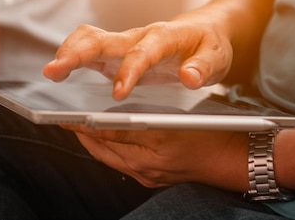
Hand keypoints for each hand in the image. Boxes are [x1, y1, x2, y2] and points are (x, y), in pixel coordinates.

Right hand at [44, 21, 232, 99]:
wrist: (202, 31)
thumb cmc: (208, 44)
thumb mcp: (217, 57)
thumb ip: (204, 68)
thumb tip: (189, 78)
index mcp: (162, 37)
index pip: (141, 53)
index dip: (128, 72)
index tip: (118, 94)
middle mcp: (137, 37)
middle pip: (101, 39)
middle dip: (76, 54)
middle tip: (54, 71)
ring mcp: (123, 44)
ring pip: (88, 38)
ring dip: (67, 52)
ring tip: (51, 73)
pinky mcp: (115, 52)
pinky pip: (88, 48)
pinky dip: (70, 57)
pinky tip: (58, 74)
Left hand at [63, 124, 248, 190]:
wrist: (231, 158)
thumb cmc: (208, 132)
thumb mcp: (173, 117)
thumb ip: (137, 119)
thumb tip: (103, 119)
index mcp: (150, 148)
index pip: (106, 133)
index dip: (82, 123)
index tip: (63, 115)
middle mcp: (144, 166)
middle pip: (101, 148)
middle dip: (81, 133)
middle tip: (65, 117)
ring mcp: (147, 174)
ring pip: (108, 156)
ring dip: (93, 141)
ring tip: (79, 125)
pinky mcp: (151, 178)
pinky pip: (120, 162)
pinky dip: (108, 149)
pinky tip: (105, 137)